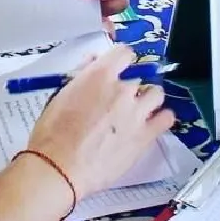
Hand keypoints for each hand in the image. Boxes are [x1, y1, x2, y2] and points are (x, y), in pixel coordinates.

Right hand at [27, 44, 173, 198]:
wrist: (60, 167)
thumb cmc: (53, 133)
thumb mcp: (61, 95)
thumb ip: (81, 76)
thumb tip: (93, 63)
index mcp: (100, 75)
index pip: (124, 53)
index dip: (121, 60)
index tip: (118, 68)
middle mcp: (122, 90)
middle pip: (138, 77)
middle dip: (128, 87)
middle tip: (117, 100)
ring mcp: (137, 113)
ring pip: (156, 93)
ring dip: (148, 99)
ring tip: (138, 110)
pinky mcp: (145, 136)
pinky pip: (166, 118)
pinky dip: (161, 118)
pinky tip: (152, 123)